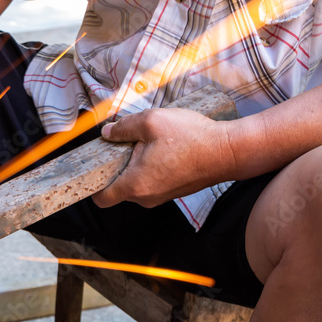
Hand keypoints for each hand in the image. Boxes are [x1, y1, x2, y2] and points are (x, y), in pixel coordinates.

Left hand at [91, 108, 238, 208]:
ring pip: (137, 184)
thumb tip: (107, 132)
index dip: (93, 185)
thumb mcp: (151, 122)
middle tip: (128, 144)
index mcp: (134, 185)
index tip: (95, 168)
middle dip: (118, 167)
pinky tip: (164, 150)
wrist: (227, 151)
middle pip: (119, 188)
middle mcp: (146, 197)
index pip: (101, 199)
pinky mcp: (173, 192)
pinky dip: (152, 168)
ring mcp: (161, 197)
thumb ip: (123, 127)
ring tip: (150, 144)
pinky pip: (152, 182)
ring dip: (137, 166)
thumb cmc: (192, 138)